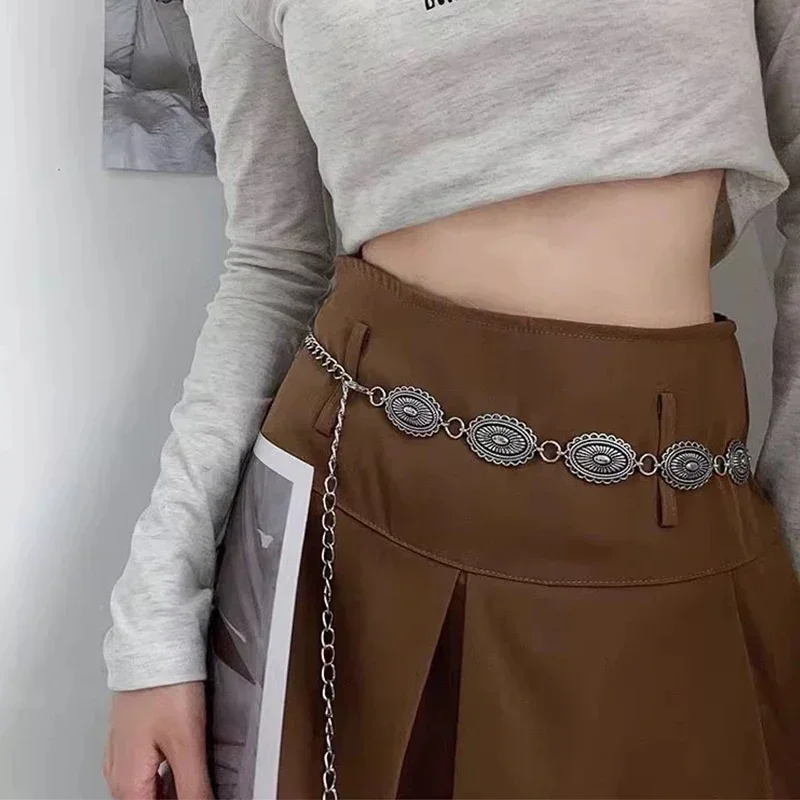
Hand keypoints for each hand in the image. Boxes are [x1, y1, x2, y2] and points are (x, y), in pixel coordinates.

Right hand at [103, 681, 214, 799]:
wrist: (152, 643)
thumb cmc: (164, 685)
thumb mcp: (187, 743)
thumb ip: (194, 788)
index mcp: (127, 783)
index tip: (198, 793)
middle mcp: (118, 772)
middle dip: (176, 797)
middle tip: (201, 786)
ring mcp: (122, 752)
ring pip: (146, 789)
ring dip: (171, 790)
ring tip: (199, 780)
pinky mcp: (131, 734)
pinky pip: (146, 768)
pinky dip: (166, 774)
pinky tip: (186, 764)